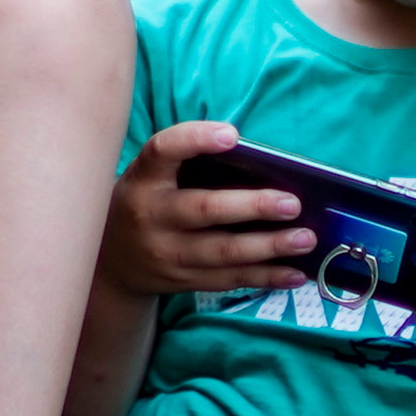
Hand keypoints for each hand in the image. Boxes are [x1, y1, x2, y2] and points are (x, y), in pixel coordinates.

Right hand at [99, 121, 312, 301]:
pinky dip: (265, 277)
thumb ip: (189, 165)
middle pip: (204, 210)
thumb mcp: (150, 178)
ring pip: (222, 252)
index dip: (195, 140)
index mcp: (144, 178)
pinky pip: (228, 279)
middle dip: (252, 207)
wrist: (109, 261)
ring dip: (269, 247)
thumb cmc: (146, 203)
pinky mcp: (182, 280)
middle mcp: (151, 215)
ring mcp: (166, 253)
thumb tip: (262, 165)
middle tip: (292, 203)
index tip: (232, 135)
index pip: (163, 150)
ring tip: (305, 239)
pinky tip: (294, 273)